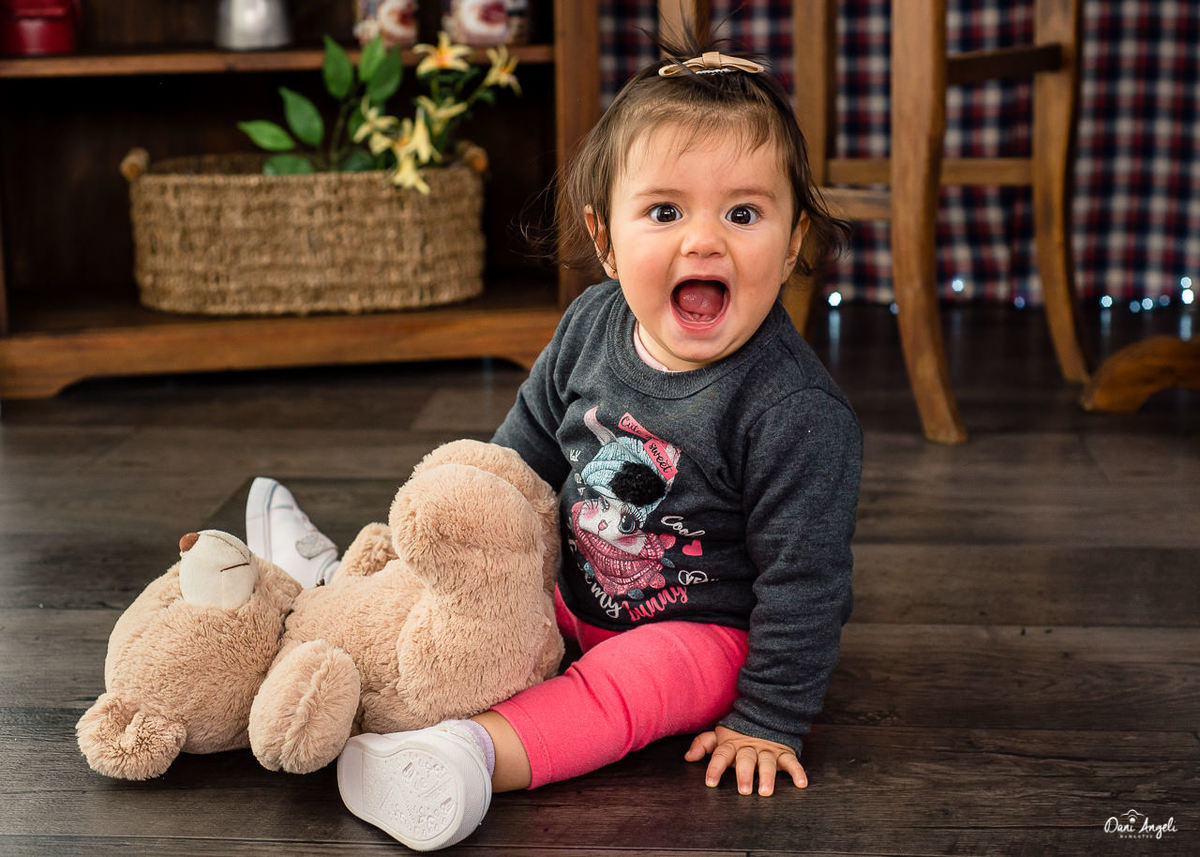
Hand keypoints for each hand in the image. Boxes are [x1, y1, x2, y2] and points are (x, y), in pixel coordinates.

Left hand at [684, 725, 806, 795]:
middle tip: (744, 790)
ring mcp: (768, 750)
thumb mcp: (720, 735)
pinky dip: (797, 772)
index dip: (715, 768)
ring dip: (767, 776)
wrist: (765, 714)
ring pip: (768, 762)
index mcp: (732, 744)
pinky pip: (792, 762)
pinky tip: (801, 784)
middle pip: (746, 760)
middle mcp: (750, 747)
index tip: (711, 782)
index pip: (721, 755)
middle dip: (744, 774)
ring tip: (766, 791)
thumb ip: (704, 744)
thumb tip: (688, 757)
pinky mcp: (784, 753)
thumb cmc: (739, 732)